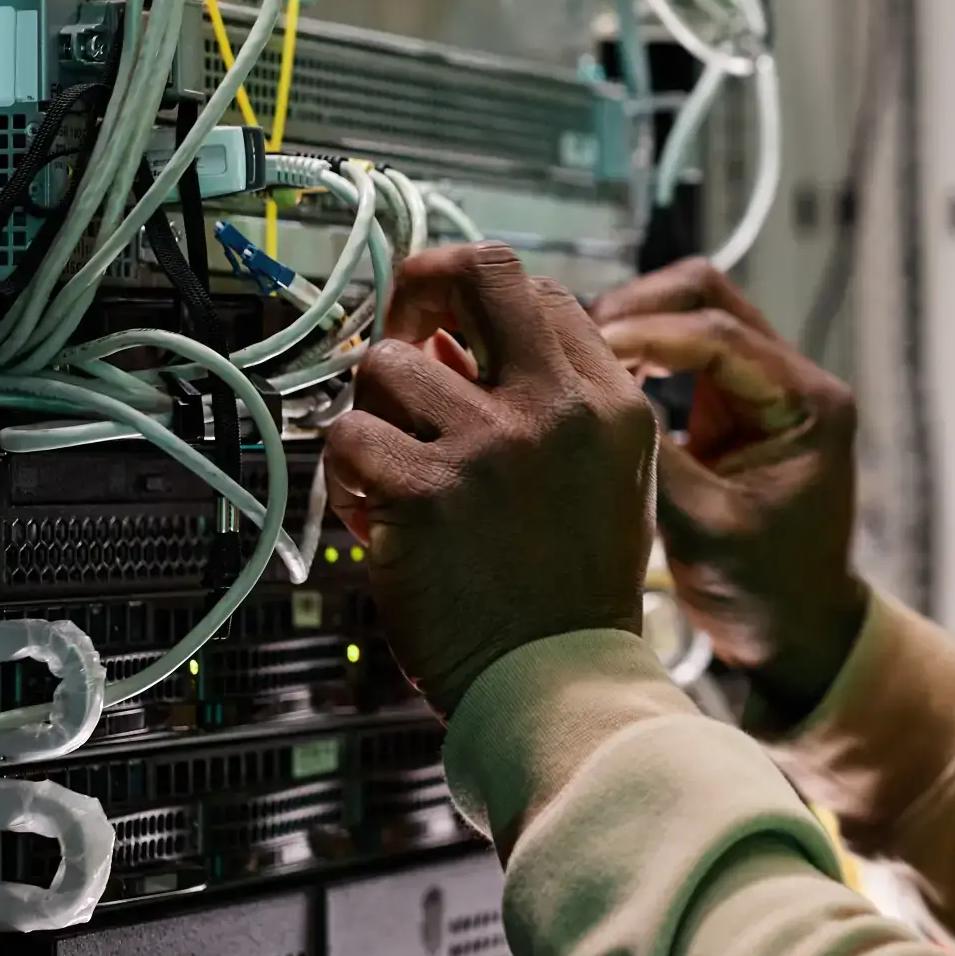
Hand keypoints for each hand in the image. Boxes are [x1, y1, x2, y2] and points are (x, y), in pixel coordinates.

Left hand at [323, 245, 659, 717]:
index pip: (542, 296)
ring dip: (373, 414)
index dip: (486, 314)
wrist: (558, 683)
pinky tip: (371, 514)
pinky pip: (345, 436)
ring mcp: (490, 445)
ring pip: (384, 362)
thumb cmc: (571, 596)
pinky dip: (343, 476)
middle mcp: (556, 409)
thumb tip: (457, 347)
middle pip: (477, 273)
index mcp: (610, 405)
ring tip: (391, 468)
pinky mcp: (424, 491)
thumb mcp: (608, 482)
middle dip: (423, 285)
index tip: (460, 347)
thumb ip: (555, 407)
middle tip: (406, 333)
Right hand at [590, 258, 865, 720]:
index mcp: (807, 402)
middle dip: (636, 312)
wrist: (796, 632)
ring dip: (632, 329)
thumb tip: (581, 397)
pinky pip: (680, 352)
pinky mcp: (732, 404)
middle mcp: (792, 379)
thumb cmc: (763, 593)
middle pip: (706, 297)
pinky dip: (636, 357)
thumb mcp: (700, 525)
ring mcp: (762, 386)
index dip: (644, 334)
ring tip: (573, 364)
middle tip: (571, 348)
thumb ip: (647, 455)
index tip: (582, 353)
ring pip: (689, 314)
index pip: (718, 332)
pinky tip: (593, 384)